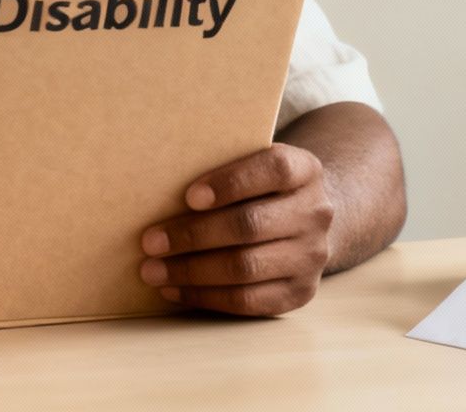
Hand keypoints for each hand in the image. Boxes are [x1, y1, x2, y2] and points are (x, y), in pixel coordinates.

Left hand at [137, 144, 334, 315]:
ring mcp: (312, 257)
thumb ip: (223, 166)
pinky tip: (174, 290)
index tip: (189, 196)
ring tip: (152, 270)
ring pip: (246, 268)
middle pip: (250, 226)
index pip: (274, 170)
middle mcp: (316, 213)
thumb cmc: (261, 187)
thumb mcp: (255, 164)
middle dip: (193, 235)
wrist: (305, 220)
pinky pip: (247, 301)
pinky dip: (205, 297)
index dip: (231, 183)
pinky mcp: (300, 293)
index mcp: (305, 170)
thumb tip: (160, 187)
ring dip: (191, 271)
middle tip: (150, 241)